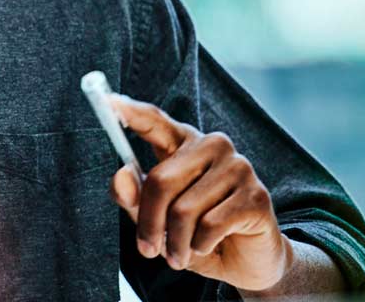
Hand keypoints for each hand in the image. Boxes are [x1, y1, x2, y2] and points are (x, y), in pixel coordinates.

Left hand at [109, 95, 291, 292]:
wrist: (244, 263)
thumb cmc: (194, 233)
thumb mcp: (156, 220)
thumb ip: (133, 197)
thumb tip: (120, 175)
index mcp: (183, 142)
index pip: (155, 121)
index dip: (132, 113)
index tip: (107, 100)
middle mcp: (213, 146)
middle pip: (161, 180)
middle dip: (149, 223)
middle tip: (147, 249)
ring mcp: (238, 168)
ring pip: (184, 209)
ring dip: (175, 242)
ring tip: (178, 255)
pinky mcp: (256, 197)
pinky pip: (211, 225)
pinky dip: (200, 245)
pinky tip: (206, 246)